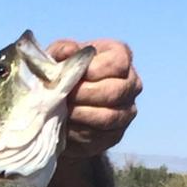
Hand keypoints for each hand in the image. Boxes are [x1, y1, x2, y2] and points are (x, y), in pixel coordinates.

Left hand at [47, 38, 141, 158]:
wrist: (56, 104)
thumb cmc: (60, 71)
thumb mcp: (56, 56)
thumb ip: (62, 50)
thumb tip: (70, 50)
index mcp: (120, 57)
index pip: (118, 63)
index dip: (94, 70)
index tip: (72, 75)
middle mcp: (131, 83)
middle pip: (115, 91)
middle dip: (84, 94)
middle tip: (63, 96)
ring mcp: (127, 111)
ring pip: (109, 117)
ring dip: (81, 114)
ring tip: (62, 110)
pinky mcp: (115, 134)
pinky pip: (101, 136)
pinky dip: (79, 132)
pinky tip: (65, 126)